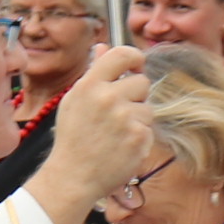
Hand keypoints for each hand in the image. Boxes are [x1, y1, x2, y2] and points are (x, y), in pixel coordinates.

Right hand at [25, 44, 152, 223]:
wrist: (73, 176)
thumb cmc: (73, 138)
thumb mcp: (75, 100)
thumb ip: (94, 72)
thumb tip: (103, 47)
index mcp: (90, 84)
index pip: (122, 54)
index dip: (134, 58)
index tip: (136, 66)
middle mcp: (108, 98)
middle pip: (142, 82)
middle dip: (135, 95)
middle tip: (118, 113)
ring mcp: (125, 118)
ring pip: (147, 107)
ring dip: (137, 119)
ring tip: (116, 133)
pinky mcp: (139, 137)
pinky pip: (149, 128)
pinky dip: (139, 137)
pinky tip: (122, 146)